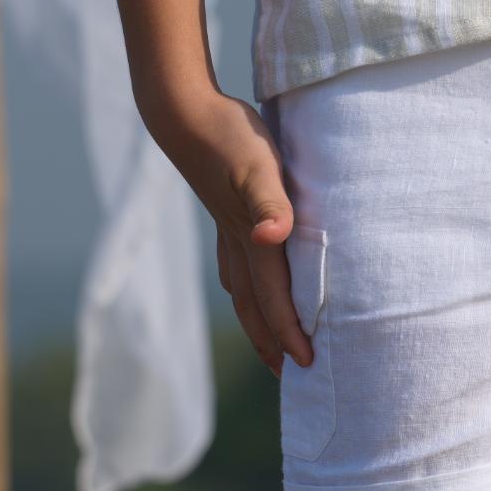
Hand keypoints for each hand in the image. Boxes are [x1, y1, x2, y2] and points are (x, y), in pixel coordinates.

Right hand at [162, 92, 313, 373]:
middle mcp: (238, 242)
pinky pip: (236, 264)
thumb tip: (272, 235)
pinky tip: (247, 278)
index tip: (306, 365)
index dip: (290, 334)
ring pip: (242, 289)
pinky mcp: (223, 211)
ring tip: (268, 342)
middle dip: (270, 342)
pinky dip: (245, 286)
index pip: (274, 300)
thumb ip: (269, 202)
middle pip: (254, 306)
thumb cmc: (229, 138)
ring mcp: (226, 229)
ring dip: (256, 320)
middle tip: (288, 376)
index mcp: (252, 240)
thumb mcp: (258, 166)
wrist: (184, 114)